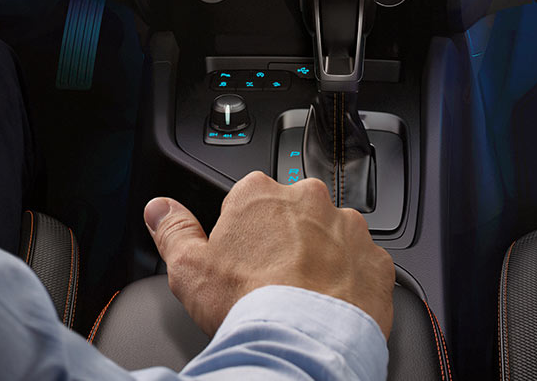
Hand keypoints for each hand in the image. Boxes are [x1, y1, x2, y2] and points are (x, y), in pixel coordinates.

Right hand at [145, 172, 394, 339]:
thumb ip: (173, 230)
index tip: (243, 261)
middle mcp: (309, 199)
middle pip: (293, 214)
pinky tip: (331, 305)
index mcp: (260, 193)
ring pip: (331, 236)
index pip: (248, 201)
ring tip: (303, 296)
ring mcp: (348, 228)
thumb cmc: (249, 304)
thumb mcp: (189, 268)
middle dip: (286, 240)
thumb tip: (159, 209)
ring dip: (321, 257)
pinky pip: (363, 265)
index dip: (244, 234)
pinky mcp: (376, 259)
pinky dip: (351, 281)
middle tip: (271, 280)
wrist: (303, 342)